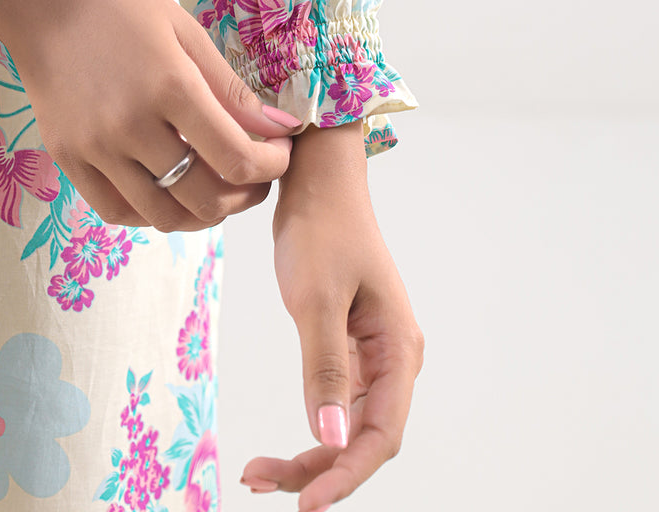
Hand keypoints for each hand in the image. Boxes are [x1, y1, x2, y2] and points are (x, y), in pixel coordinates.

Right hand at [0, 0, 299, 229]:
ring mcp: (95, 148)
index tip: (280, 153)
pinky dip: (151, 212)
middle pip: (204, 198)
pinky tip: (168, 189)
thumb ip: (232, 90)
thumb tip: (281, 128)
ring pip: (163, 215)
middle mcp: (132, 127)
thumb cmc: (121, 1)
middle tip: (256, 176)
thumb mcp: (187, 32)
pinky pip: (117, 210)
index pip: (236, 158)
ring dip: (202, 212)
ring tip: (216, 187)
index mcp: (171, 87)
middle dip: (245, 195)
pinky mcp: (68, 159)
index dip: (271, 166)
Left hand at [241, 121, 423, 509]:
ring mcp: (371, 350)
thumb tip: (330, 436)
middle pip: (365, 436)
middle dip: (319, 468)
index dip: (345, 476)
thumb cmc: (322, 228)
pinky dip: (311, 421)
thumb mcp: (315, 299)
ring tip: (260, 470)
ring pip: (349, 422)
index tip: (303, 504)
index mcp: (398, 347)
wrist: (317, 179)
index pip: (381, 435)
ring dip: (312, 451)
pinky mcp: (349, 340)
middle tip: (261, 482)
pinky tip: (282, 439)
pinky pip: (336, 397)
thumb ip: (323, 370)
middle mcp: (392, 355)